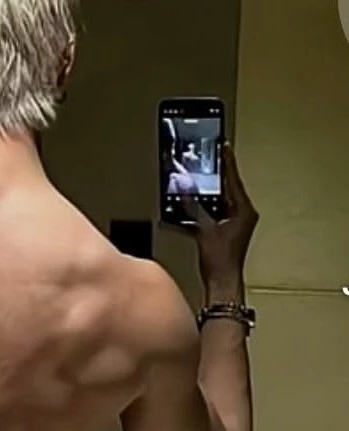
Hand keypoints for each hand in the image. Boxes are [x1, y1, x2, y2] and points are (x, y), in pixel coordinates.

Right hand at [181, 143, 258, 287]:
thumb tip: (185, 190)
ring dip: (204, 196)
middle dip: (213, 178)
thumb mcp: (204, 229)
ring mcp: (235, 225)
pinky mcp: (225, 233)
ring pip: (218, 203)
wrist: (222, 283)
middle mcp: (243, 216)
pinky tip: (187, 210)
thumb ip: (193, 207)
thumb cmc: (220, 260)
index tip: (224, 147)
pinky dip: (201, 212)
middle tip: (205, 162)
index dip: (227, 162)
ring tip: (192, 186)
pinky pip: (213, 215)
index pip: (234, 180)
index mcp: (244, 211)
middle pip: (226, 190)